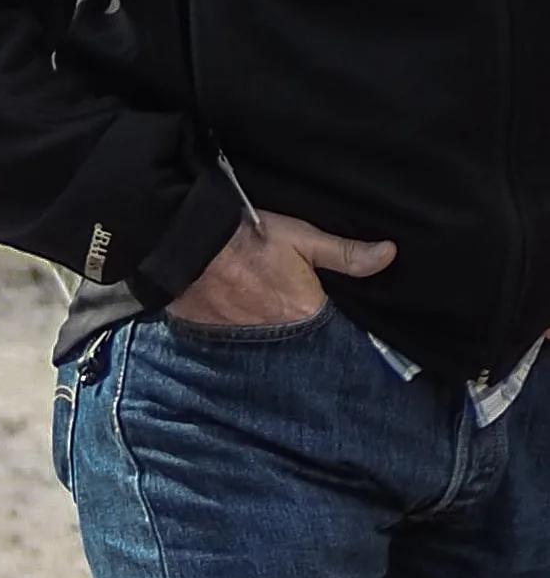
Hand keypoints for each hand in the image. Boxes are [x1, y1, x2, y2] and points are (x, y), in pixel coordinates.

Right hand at [167, 210, 392, 328]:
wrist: (189, 244)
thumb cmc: (248, 237)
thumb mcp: (303, 237)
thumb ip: (346, 253)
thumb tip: (388, 255)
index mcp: (304, 312)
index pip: (328, 324)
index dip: (326, 313)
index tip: (319, 302)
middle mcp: (276, 335)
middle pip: (295, 336)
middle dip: (295, 323)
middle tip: (284, 301)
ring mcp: (242, 339)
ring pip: (265, 341)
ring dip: (266, 329)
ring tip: (260, 308)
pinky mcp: (213, 337)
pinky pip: (234, 340)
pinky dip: (237, 330)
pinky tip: (235, 314)